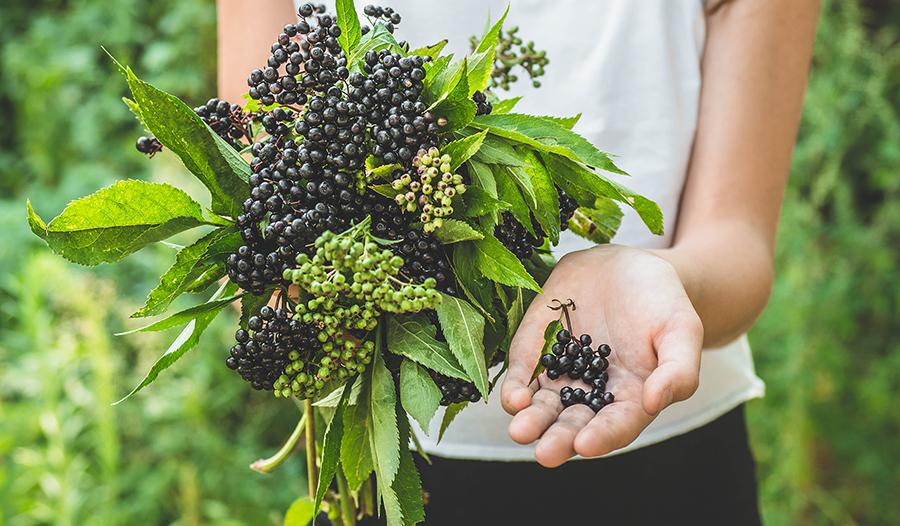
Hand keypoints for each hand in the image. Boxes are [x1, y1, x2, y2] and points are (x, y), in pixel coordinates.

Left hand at [500, 245, 702, 466]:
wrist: (628, 266)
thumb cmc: (662, 302)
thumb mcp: (682, 330)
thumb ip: (678, 370)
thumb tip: (654, 402)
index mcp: (630, 399)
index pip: (615, 426)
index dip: (602, 437)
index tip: (586, 444)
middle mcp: (591, 395)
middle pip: (572, 425)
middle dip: (557, 440)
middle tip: (545, 453)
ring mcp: (560, 374)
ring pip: (542, 407)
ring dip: (531, 421)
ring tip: (520, 430)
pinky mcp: (535, 351)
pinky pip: (523, 374)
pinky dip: (515, 388)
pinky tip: (513, 398)